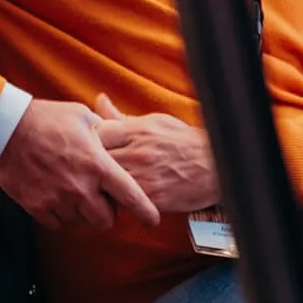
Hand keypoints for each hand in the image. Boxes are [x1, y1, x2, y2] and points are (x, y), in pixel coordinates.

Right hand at [0, 98, 160, 231]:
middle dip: (106, 212)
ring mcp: (58, 200)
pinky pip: (57, 224)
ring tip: (74, 194)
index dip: (146, 211)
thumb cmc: (46, 118)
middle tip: (100, 199)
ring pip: (81, 223)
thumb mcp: (83, 116)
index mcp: (98, 165)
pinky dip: (60, 215)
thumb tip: (117, 135)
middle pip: (105, 220)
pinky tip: (56, 198)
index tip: (152, 220)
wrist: (6, 129)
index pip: (131, 196)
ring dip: (82, 213)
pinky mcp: (37, 207)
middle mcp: (80, 187)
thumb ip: (104, 131)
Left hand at [93, 94, 219, 212]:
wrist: (218, 167)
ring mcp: (143, 176)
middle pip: (95, 159)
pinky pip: (121, 202)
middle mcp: (138, 153)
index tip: (85, 146)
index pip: (95, 132)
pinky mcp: (150, 198)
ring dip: (97, 185)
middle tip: (84, 169)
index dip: (86, 140)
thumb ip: (123, 117)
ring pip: (104, 183)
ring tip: (96, 185)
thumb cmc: (186, 143)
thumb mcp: (155, 122)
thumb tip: (99, 100)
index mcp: (137, 130)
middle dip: (87, 164)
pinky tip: (114, 199)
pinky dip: (113, 201)